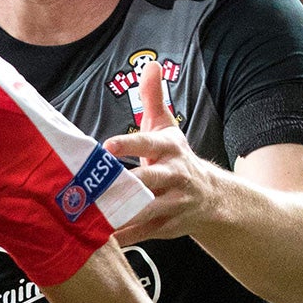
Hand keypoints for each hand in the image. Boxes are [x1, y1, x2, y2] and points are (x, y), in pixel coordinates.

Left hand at [104, 64, 223, 243]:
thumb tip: (150, 63)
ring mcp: (173, 204)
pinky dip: (124, 236)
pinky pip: (144, 233)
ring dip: (121, 213)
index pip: (148, 144)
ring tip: (93, 215)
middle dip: (124, 184)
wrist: (209, 197)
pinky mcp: (167, 227)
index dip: (128, 144)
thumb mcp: (167, 127)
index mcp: (170, 150)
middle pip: (149, 180)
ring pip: (147, 210)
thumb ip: (154, 98)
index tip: (106, 145)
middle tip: (93, 187)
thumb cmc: (176, 158)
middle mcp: (174, 177)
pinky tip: (99, 238)